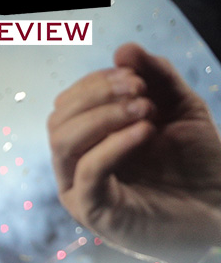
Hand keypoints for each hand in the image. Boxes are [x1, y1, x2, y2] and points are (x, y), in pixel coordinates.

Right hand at [47, 42, 220, 262]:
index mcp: (88, 142)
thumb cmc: (197, 165)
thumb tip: (123, 49)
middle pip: (58, 120)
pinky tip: (144, 131)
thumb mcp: (179, 109)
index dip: (96, 82)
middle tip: (140, 90)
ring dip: (102, 117)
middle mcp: (76, 166)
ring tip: (144, 110)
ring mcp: (81, 191)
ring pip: (63, 143)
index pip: (67, 104)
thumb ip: (156, 77)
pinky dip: (112, 145)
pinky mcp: (95, 213)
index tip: (137, 76)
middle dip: (97, 96)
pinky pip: (87, 172)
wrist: (220, 212)